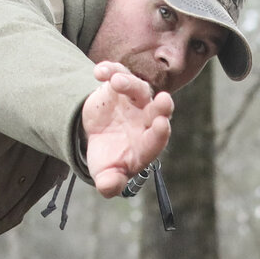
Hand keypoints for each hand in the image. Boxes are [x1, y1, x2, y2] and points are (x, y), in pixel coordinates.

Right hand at [80, 60, 173, 195]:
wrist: (95, 137)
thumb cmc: (108, 158)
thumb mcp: (105, 173)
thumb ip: (110, 183)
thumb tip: (108, 188)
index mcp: (147, 143)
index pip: (158, 138)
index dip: (160, 132)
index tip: (161, 125)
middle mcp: (146, 119)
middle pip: (158, 110)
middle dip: (162, 106)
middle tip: (164, 101)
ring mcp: (134, 101)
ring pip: (138, 88)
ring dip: (129, 84)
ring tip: (115, 82)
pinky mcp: (117, 87)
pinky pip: (118, 73)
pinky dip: (110, 70)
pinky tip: (99, 72)